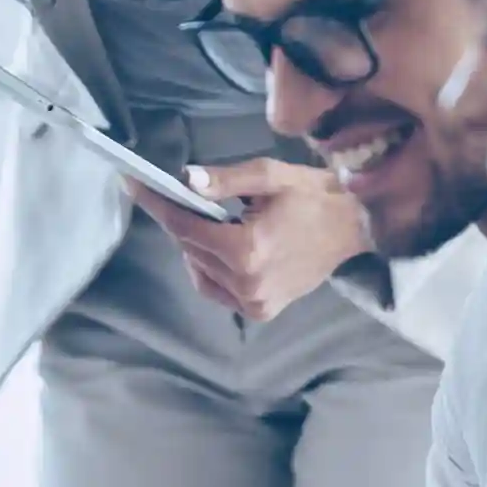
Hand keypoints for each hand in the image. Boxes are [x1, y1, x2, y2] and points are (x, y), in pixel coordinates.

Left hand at [132, 159, 368, 320]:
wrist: (353, 226)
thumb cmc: (313, 195)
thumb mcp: (269, 176)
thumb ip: (225, 180)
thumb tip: (184, 179)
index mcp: (248, 250)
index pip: (185, 226)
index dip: (157, 204)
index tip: (133, 184)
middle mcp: (247, 283)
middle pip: (190, 248)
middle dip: (179, 219)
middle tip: (176, 195)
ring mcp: (254, 302)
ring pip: (199, 270)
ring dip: (194, 244)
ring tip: (209, 220)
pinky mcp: (261, 311)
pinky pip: (215, 290)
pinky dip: (208, 268)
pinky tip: (219, 247)